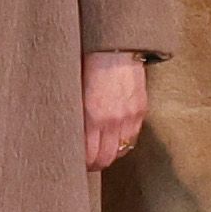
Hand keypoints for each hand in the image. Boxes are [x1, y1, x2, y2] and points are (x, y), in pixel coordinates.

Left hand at [81, 47, 153, 173]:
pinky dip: (123, 142)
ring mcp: (129, 117)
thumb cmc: (88, 64)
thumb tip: (69, 134)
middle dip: (95, 164)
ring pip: (121, 151)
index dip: (83, 163)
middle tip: (88, 163)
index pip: (89, 155)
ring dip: (110, 154)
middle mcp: (112, 120)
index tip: (76, 162)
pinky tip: (115, 139)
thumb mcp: (75, 91)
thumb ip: (75, 115)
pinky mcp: (141, 111)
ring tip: (101, 152)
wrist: (115, 47)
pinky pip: (133, 138)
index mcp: (91, 116)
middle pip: (105, 158)